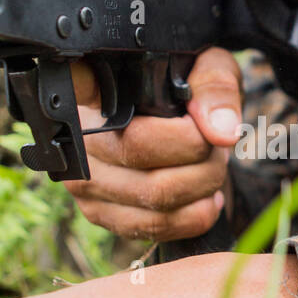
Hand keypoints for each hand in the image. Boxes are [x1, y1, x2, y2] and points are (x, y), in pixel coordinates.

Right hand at [66, 47, 242, 240]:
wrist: (180, 135)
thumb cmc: (186, 96)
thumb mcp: (206, 71)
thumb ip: (214, 87)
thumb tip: (221, 131)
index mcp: (94, 89)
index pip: (77, 80)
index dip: (93, 85)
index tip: (120, 81)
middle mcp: (77, 134)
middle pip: (137, 149)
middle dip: (197, 152)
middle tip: (217, 144)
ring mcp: (83, 179)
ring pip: (152, 195)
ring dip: (203, 184)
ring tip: (214, 165)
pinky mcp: (101, 214)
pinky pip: (154, 226)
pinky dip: (196, 215)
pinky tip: (207, 195)